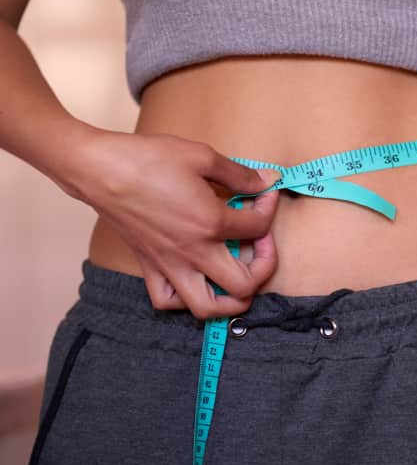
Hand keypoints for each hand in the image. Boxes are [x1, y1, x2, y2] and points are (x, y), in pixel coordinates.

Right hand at [68, 129, 281, 318]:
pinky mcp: (149, 267)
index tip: (264, 192)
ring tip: (236, 274)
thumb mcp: (202, 156)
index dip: (269, 207)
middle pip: (243, 285)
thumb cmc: (148, 159)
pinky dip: (186, 299)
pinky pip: (168, 300)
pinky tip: (196, 277)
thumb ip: (240, 174)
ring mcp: (170, 265)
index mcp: (210, 224)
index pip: (258, 228)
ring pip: (207, 308)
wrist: (99, 169)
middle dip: (265, 268)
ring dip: (230, 299)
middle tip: (262, 243)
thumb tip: (268, 181)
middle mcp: (193, 253)